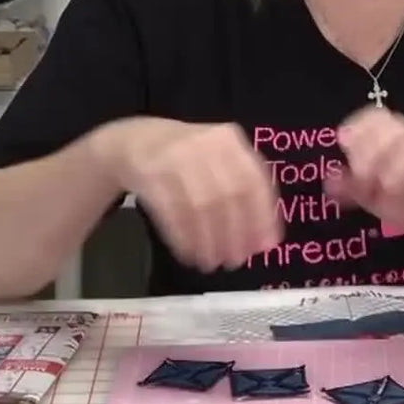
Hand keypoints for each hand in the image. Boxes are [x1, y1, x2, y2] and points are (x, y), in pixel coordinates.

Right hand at [93, 117, 283, 271]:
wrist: (135, 141)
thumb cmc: (188, 157)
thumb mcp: (219, 160)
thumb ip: (244, 193)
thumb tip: (267, 240)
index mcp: (228, 140)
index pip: (252, 180)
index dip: (261, 216)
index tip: (264, 247)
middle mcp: (203, 144)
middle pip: (227, 195)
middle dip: (234, 233)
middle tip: (236, 261)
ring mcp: (174, 157)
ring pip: (199, 206)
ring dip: (208, 240)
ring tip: (211, 263)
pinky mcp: (149, 173)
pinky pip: (171, 212)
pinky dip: (183, 237)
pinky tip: (189, 254)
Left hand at [328, 107, 403, 251]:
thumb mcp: (374, 196)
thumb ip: (352, 186)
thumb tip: (329, 180)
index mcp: (393, 142)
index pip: (377, 116)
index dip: (360, 126)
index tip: (346, 145)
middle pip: (397, 124)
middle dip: (375, 147)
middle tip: (363, 175)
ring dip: (400, 162)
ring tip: (387, 187)